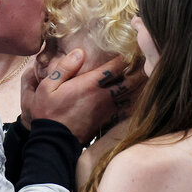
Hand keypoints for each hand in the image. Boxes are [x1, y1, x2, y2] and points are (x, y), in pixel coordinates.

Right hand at [28, 50, 145, 143]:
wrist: (52, 141)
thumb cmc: (47, 113)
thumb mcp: (47, 87)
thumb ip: (64, 68)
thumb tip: (79, 52)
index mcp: (89, 84)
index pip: (115, 67)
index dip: (125, 57)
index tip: (130, 50)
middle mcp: (102, 96)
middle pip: (130, 81)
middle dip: (138, 71)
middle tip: (145, 63)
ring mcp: (106, 109)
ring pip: (130, 95)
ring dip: (137, 86)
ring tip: (144, 77)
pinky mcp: (106, 120)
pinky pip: (125, 108)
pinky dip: (132, 101)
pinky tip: (135, 97)